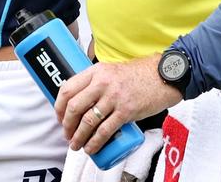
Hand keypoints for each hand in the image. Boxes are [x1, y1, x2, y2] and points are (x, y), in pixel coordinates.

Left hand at [54, 55, 180, 154]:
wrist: (161, 77)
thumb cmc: (136, 76)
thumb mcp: (110, 71)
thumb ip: (94, 82)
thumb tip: (79, 99)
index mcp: (95, 71)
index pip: (68, 88)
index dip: (59, 106)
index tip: (59, 116)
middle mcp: (102, 83)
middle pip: (74, 106)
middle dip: (67, 124)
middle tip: (67, 133)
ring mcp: (114, 97)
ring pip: (88, 120)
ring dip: (78, 136)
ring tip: (76, 144)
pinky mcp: (126, 111)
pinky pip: (105, 130)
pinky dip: (95, 142)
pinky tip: (91, 148)